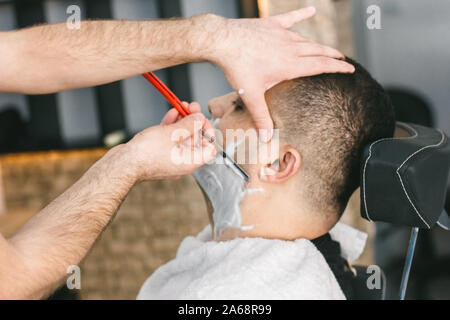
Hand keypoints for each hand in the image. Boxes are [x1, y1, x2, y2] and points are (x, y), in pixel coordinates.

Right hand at [122, 102, 215, 180]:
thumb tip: (199, 119)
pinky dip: (171, 126)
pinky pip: (169, 138)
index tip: (202, 120)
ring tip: (182, 106)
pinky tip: (172, 113)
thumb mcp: (173, 134)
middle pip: (195, 140)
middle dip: (194, 121)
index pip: (209, 148)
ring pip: (181, 137)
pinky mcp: (158, 153)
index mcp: (190, 162)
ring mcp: (169, 158)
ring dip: (182, 120)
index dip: (208, 132)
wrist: (123, 164)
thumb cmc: (147, 154)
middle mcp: (182, 161)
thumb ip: (189, 125)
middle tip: (192, 107)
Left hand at [210, 7, 354, 140]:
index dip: (337, 67)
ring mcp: (281, 34)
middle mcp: (290, 47)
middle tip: (342, 59)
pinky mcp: (271, 24)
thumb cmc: (237, 67)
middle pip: (318, 51)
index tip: (350, 69)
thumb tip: (266, 139)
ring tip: (326, 48)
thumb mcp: (251, 96)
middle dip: (332, 55)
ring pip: (306, 39)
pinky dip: (302, 14)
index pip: (320, 66)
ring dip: (318, 44)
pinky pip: (290, 18)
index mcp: (289, 65)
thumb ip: (261, 117)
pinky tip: (312, 9)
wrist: (222, 41)